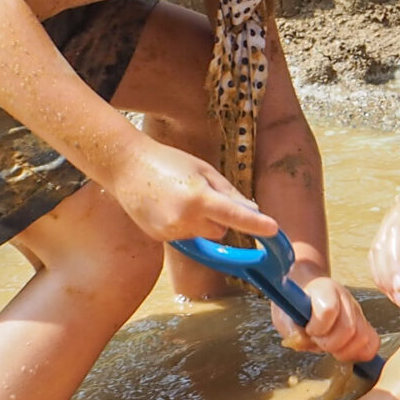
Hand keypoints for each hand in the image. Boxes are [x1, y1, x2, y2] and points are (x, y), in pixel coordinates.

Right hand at [109, 138, 277, 245]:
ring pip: (203, 234)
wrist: (126, 167)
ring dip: (202, 222)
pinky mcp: (160, 237)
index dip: (257, 224)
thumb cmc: (169, 162)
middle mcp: (184, 219)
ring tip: (181, 197)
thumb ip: (230, 193)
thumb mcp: (205, 170)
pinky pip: (186, 236)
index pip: (236, 216)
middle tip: (202, 193)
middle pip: (220, 230)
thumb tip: (253, 211)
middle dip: (220, 217)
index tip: (274, 230)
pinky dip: (185, 225)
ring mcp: (170, 231)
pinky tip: (169, 206)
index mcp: (199, 199)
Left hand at [272, 268, 379, 363]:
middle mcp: (345, 298)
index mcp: (324, 290)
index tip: (308, 330)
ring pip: (362, 337)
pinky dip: (359, 353)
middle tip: (318, 341)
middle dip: (330, 344)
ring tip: (330, 347)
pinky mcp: (364, 323)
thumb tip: (304, 341)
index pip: (329, 310)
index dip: (317, 328)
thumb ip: (291, 329)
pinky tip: (344, 351)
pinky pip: (372, 342)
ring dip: (344, 350)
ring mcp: (358, 311)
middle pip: (349, 329)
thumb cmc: (294, 305)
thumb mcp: (283, 315)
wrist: (306, 290)